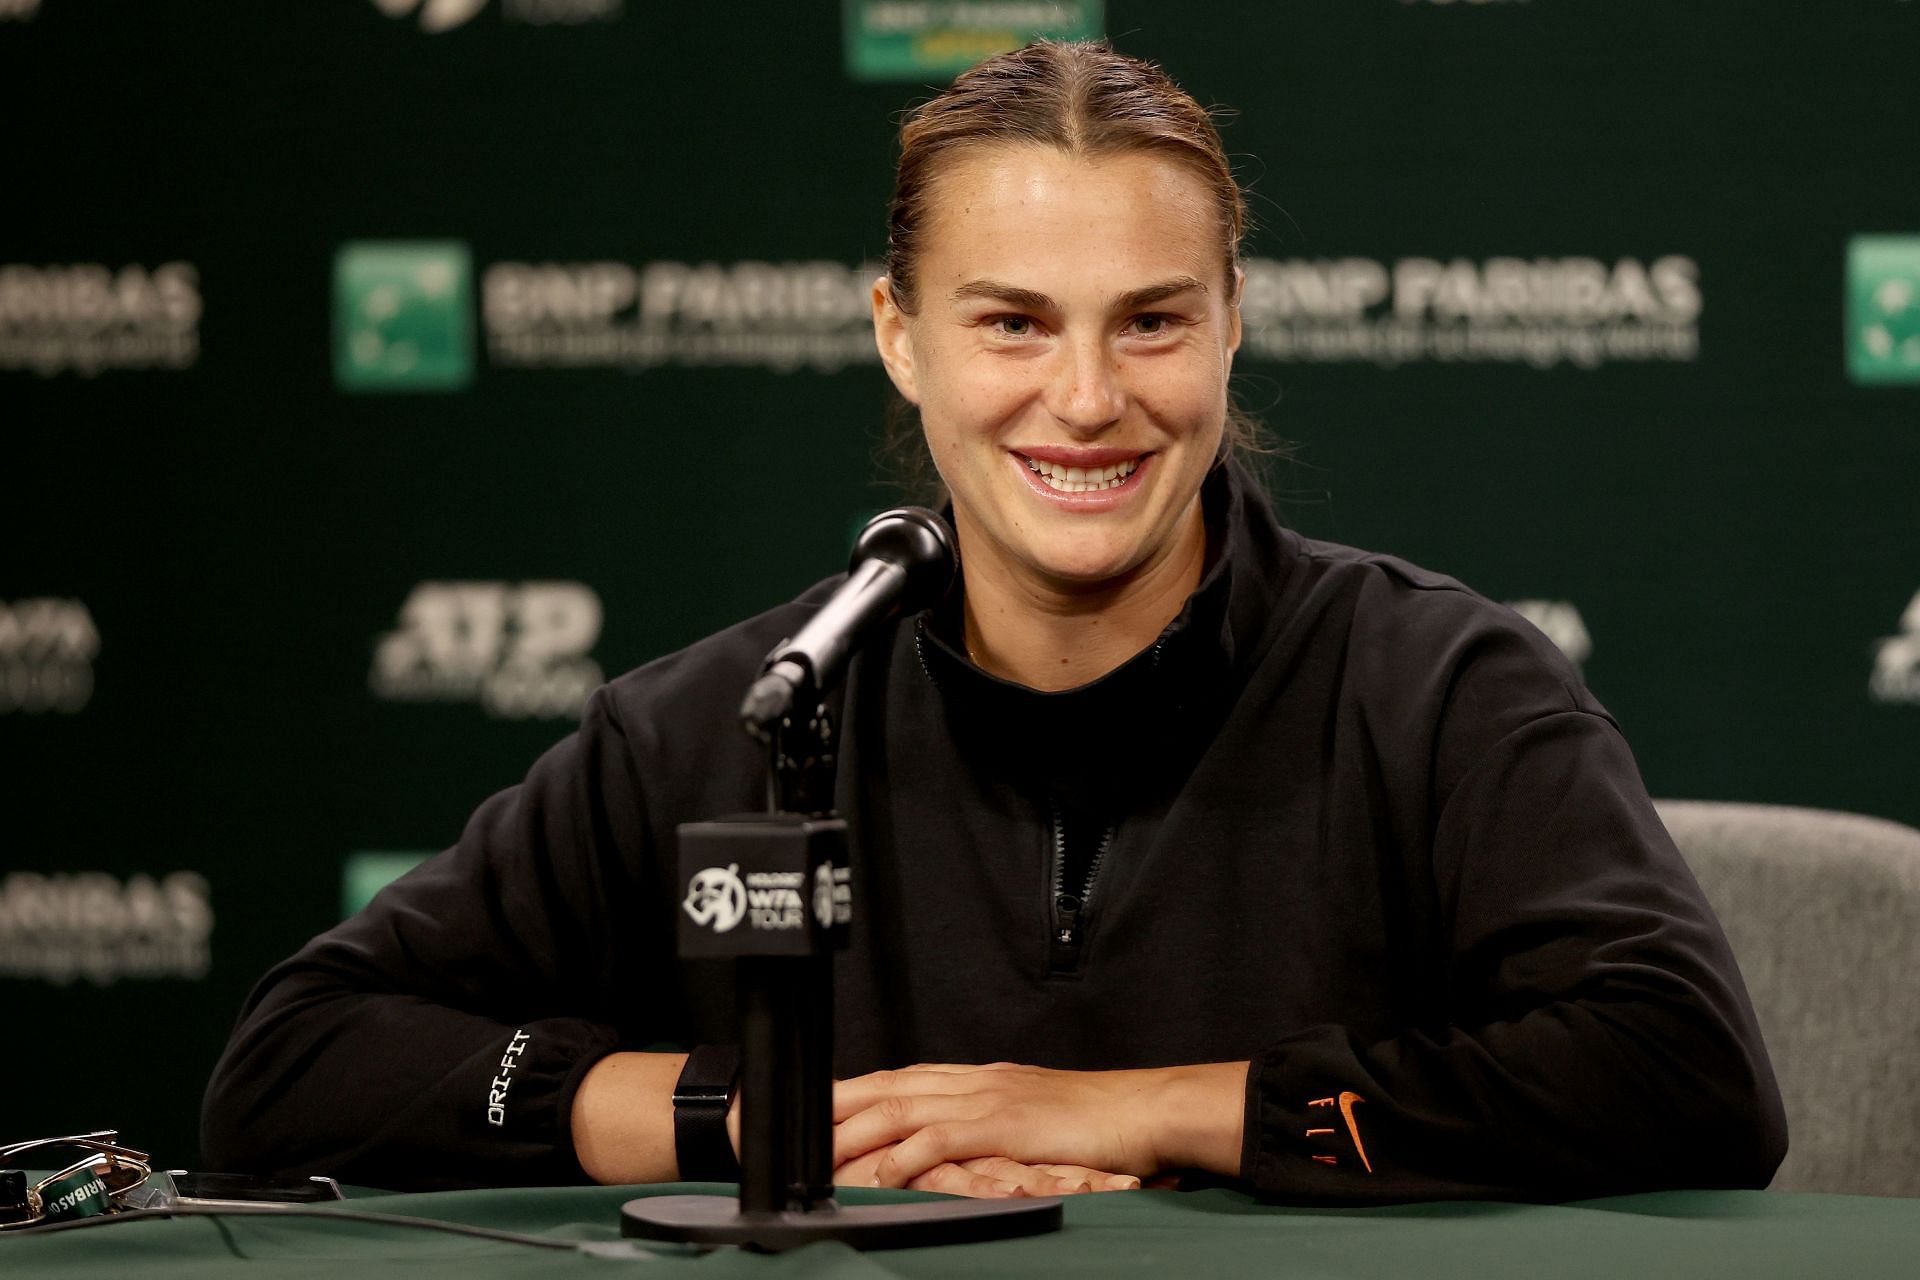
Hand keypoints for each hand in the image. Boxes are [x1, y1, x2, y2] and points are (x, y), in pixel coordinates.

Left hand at [832, 1061, 1247, 1189]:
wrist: (1143, 1109)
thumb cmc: (1094, 1121)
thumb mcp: (1028, 1116)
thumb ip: (988, 1124)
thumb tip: (951, 1144)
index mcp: (977, 1079)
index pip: (899, 1080)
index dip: (852, 1091)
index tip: (813, 1105)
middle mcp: (974, 1081)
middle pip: (887, 1086)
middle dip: (834, 1103)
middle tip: (787, 1121)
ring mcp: (987, 1099)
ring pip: (903, 1108)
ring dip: (855, 1131)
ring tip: (816, 1152)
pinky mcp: (1004, 1125)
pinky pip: (942, 1139)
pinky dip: (906, 1155)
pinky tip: (881, 1173)